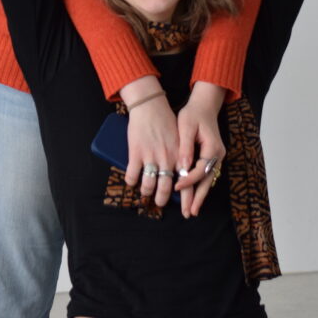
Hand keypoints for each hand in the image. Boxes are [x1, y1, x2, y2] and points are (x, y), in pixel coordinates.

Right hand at [120, 76, 178, 207]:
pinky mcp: (136, 153)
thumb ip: (180, 156)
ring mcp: (150, 157)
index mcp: (179, 156)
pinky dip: (131, 181)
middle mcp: (166, 159)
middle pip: (165, 189)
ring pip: (148, 185)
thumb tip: (180, 175)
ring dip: (146, 192)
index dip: (186, 200)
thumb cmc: (165, 121)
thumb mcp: (179, 138)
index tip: (185, 212)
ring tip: (145, 192)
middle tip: (159, 202)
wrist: (150, 105)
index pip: (186, 182)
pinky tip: (132, 181)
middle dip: (162, 199)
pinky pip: (132, 176)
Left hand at [175, 81, 225, 217]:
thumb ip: (186, 146)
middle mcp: (218, 154)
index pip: (200, 169)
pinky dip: (200, 186)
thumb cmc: (193, 114)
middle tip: (191, 212)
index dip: (188, 179)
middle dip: (198, 197)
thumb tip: (183, 166)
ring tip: (192, 209)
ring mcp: (217, 156)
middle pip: (208, 180)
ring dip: (200, 195)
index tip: (176, 186)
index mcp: (212, 147)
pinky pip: (207, 174)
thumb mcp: (187, 126)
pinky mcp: (212, 157)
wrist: (204, 105)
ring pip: (208, 179)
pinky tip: (194, 195)